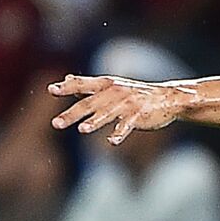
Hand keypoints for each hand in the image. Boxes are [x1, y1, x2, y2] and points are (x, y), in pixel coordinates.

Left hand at [49, 75, 189, 144]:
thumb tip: (67, 78)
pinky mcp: (139, 115)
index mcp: (107, 85)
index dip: (67, 87)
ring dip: (95, 121)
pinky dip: (119, 133)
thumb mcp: (111, 86)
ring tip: (82, 129)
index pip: (83, 85)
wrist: (168, 97)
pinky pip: (127, 125)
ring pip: (107, 114)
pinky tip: (111, 142)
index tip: (51, 90)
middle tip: (55, 124)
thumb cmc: (135, 93)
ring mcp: (127, 104)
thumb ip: (88, 85)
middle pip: (90, 104)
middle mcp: (115, 92)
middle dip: (72, 114)